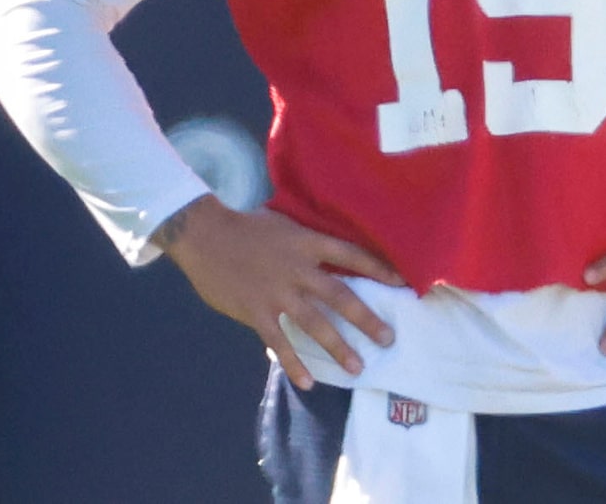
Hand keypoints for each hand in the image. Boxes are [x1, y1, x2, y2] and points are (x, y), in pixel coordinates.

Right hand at [158, 196, 405, 388]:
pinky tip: (308, 382)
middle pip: (340, 296)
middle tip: (388, 339)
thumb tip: (330, 254)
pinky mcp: (256, 310)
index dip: (377, 268)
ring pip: (315, 323)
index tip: (402, 284)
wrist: (203, 235)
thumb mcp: (282, 224)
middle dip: (366, 319)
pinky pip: (279, 341)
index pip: (350, 255)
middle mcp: (297, 268)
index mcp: (305, 243)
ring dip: (338, 348)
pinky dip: (294, 363)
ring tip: (357, 368)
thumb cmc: (243, 227)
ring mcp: (277, 292)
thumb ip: (305, 241)